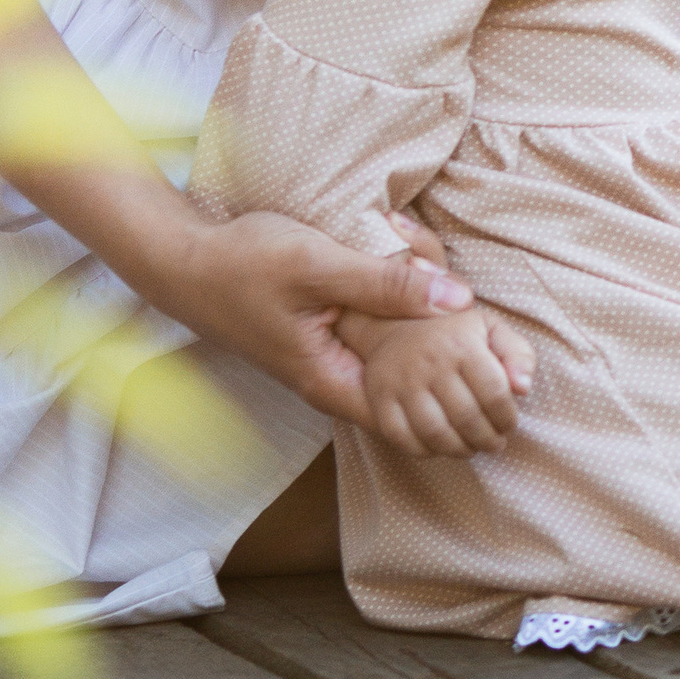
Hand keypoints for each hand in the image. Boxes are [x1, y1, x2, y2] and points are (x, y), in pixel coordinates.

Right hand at [160, 208, 474, 419]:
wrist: (183, 260)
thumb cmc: (244, 264)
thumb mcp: (320, 267)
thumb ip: (387, 284)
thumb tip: (459, 297)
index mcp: (330, 382)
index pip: (410, 418)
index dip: (455, 401)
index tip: (494, 373)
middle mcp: (329, 383)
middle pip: (405, 394)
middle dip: (449, 375)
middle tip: (496, 351)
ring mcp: (323, 361)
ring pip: (391, 366)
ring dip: (427, 348)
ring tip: (472, 324)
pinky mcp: (320, 338)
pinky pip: (374, 344)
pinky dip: (402, 327)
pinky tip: (427, 299)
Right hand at [352, 305, 531, 457]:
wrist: (396, 324)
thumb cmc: (455, 333)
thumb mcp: (492, 330)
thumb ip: (518, 355)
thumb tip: (524, 388)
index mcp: (462, 343)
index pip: (495, 394)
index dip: (507, 418)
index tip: (509, 425)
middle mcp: (430, 362)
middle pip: (466, 418)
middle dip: (487, 440)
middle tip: (494, 444)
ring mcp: (401, 382)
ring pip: (435, 434)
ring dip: (459, 450)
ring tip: (471, 449)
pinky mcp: (380, 398)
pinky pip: (402, 438)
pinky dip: (425, 451)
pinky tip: (440, 447)